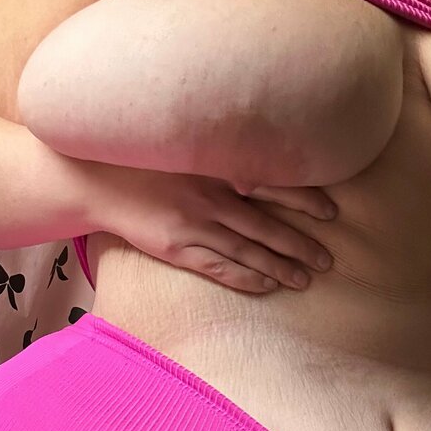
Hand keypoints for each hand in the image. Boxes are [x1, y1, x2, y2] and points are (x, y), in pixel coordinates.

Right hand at [92, 165, 335, 293]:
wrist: (98, 178)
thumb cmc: (146, 159)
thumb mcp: (188, 145)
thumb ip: (223, 155)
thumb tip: (262, 164)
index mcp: (219, 166)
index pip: (275, 183)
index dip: (306, 200)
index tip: (332, 212)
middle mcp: (213, 196)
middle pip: (268, 225)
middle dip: (301, 244)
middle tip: (328, 259)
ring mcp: (196, 225)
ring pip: (249, 251)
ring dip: (281, 267)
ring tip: (307, 280)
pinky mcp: (178, 248)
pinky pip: (221, 268)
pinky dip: (247, 278)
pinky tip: (268, 285)